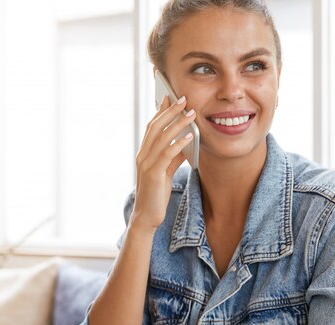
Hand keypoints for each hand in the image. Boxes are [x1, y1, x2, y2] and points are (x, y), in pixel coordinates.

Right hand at [131, 95, 195, 230]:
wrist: (146, 217)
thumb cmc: (156, 194)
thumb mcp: (166, 172)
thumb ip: (173, 157)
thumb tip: (185, 142)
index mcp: (144, 153)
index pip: (152, 126)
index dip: (161, 111)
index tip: (171, 97)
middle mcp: (142, 155)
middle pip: (155, 127)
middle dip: (170, 111)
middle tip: (183, 98)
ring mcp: (146, 164)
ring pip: (162, 137)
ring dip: (177, 123)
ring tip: (191, 113)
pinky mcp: (153, 174)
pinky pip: (167, 154)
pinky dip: (179, 143)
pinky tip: (189, 136)